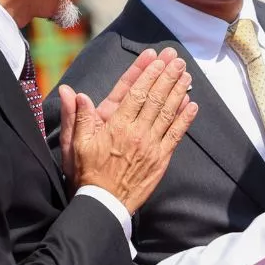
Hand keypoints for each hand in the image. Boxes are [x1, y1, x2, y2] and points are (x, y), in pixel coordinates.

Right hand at [62, 51, 197, 212]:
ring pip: (168, 113)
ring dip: (178, 92)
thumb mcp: (75, 144)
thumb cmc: (87, 174)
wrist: (103, 204)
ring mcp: (151, 146)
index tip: (156, 59)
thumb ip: (77, 117)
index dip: (147, 74)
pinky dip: (185, 119)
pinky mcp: (161, 159)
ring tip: (186, 75)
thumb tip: (72, 93)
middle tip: (176, 60)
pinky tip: (192, 104)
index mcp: (116, 126)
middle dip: (167, 76)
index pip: (135, 93)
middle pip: (156, 98)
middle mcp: (137, 132)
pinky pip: (176, 135)